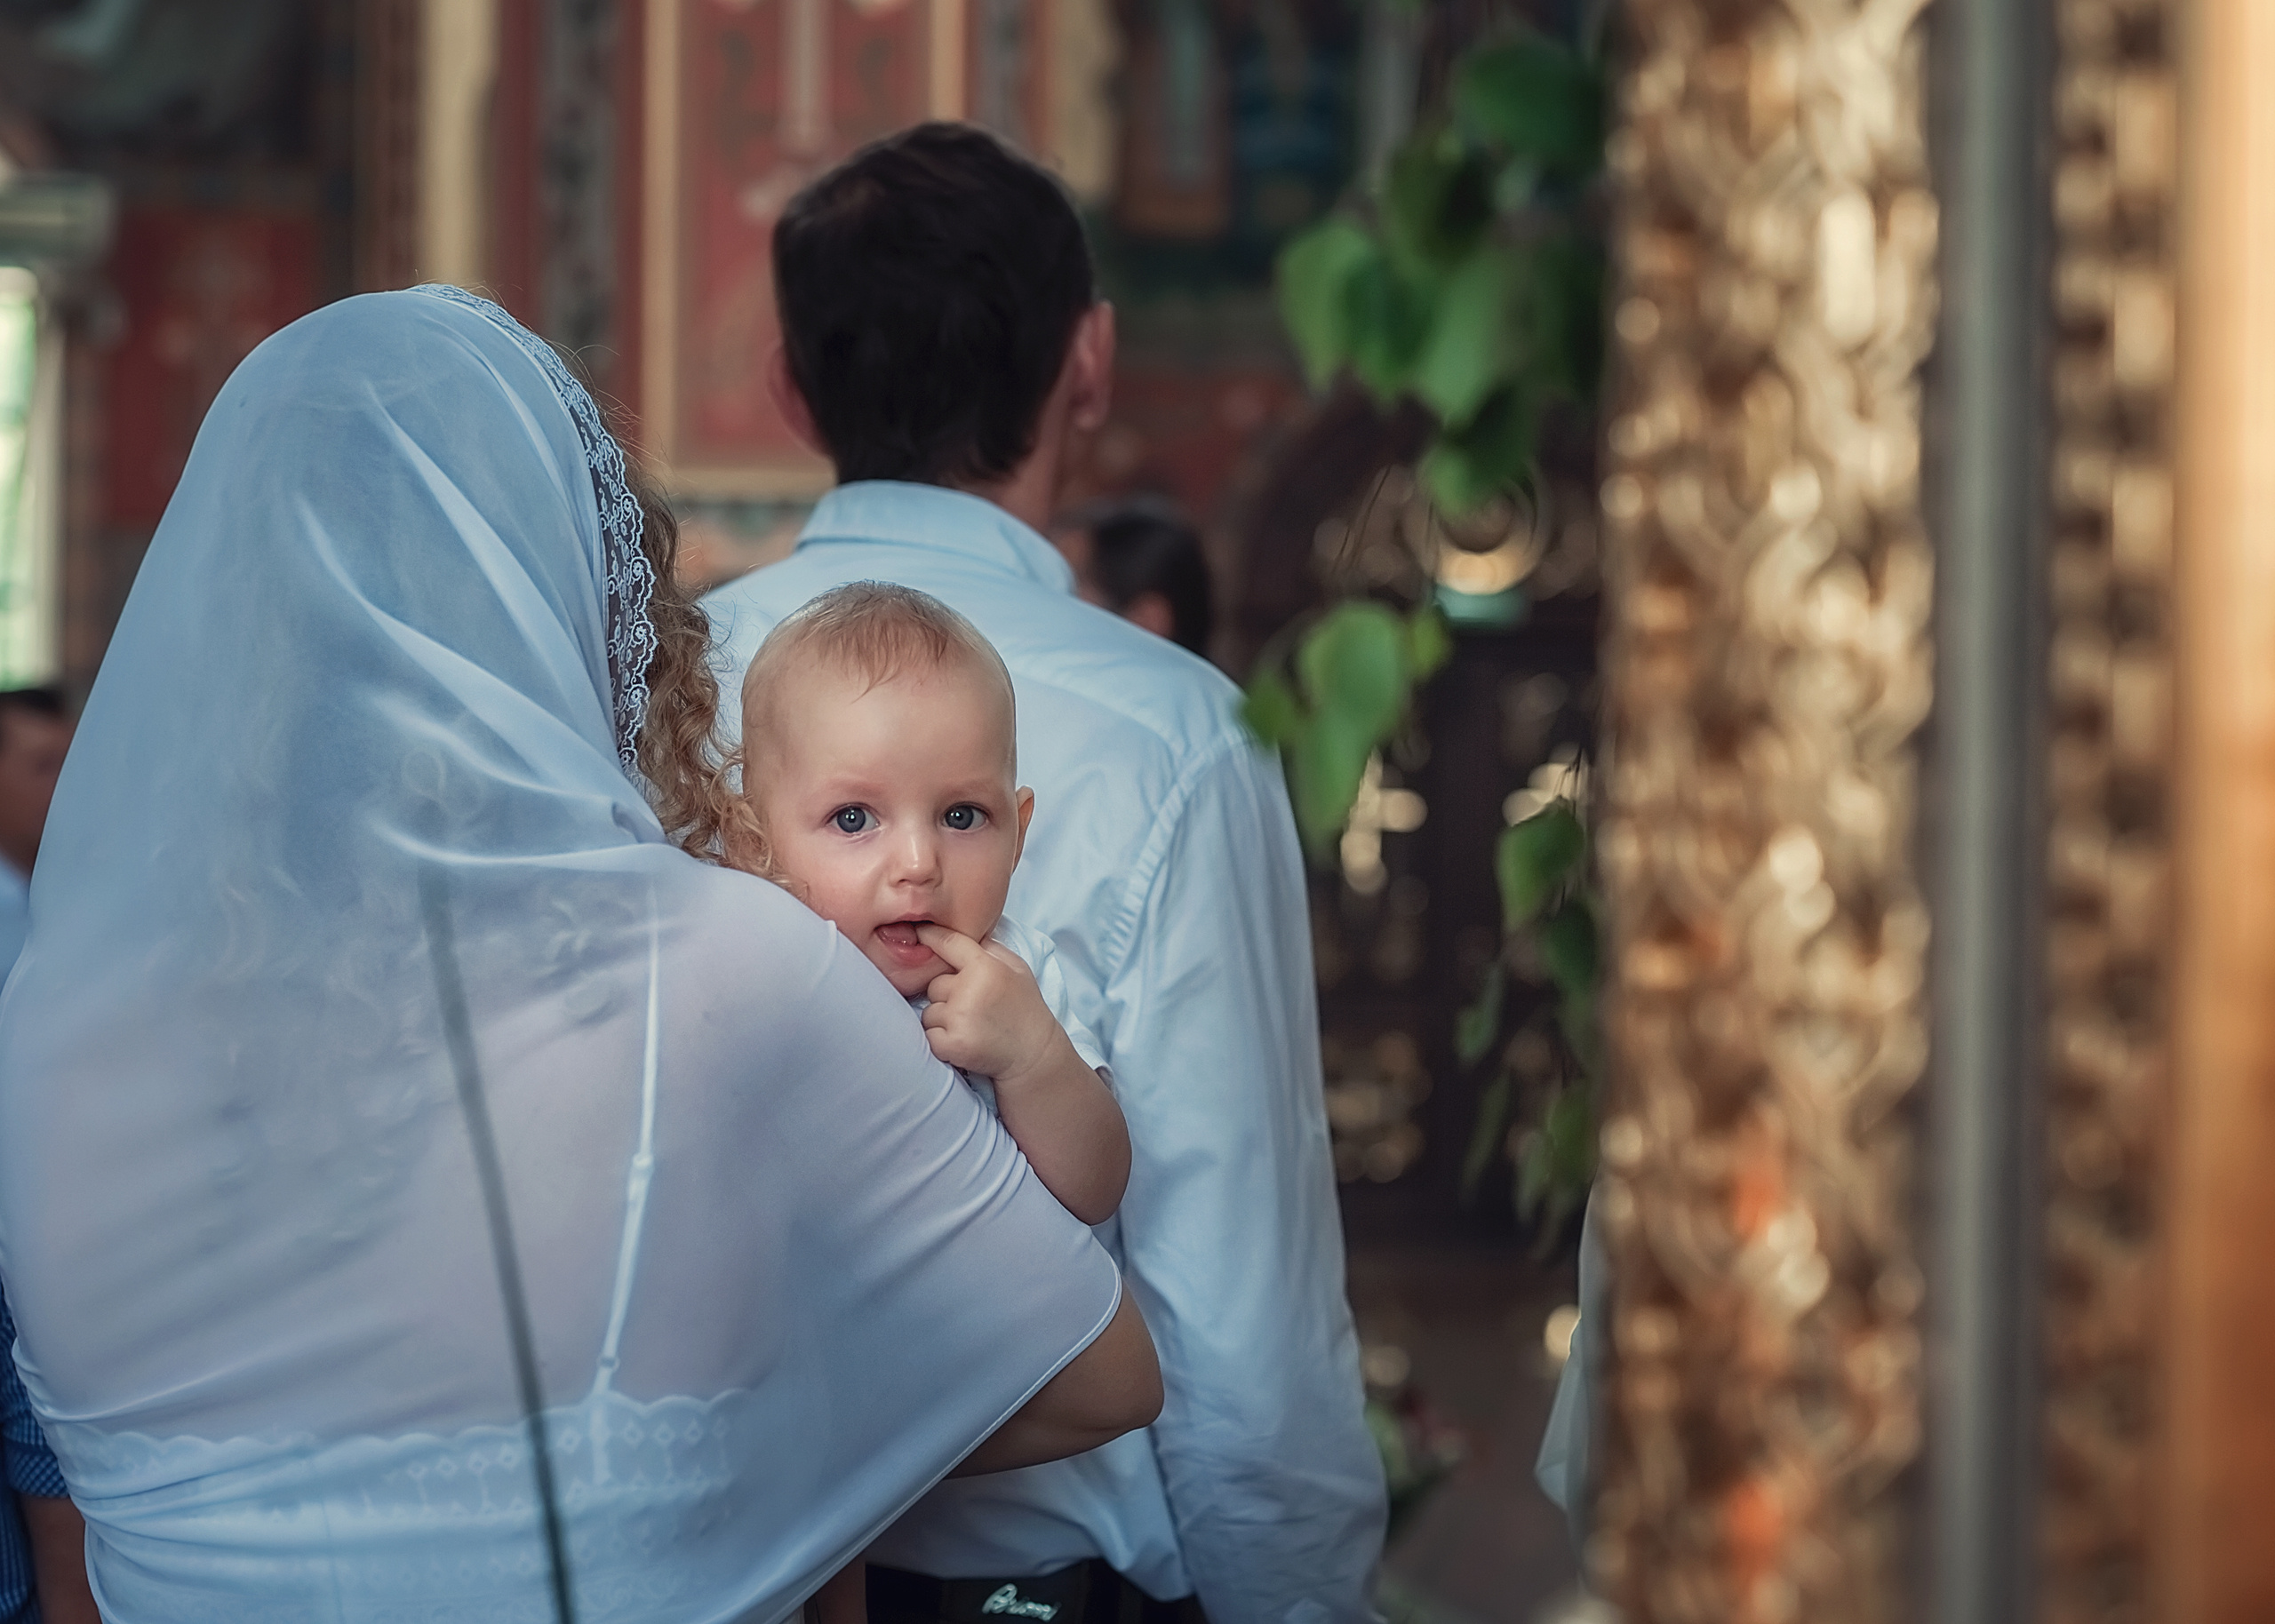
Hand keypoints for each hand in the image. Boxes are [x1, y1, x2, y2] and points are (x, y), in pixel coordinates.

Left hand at [915, 922, 1064, 1085]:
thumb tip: (963, 931)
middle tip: (972, 1007)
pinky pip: (928, 1035)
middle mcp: (969, 990)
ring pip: (929, 1012)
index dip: (930, 935)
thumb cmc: (1025, 1008)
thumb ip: (990, 948)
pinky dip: (940, 1040)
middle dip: (946, 996)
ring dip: (942, 1020)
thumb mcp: (1017, 968)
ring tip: (970, 1025)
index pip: (948, 942)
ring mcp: (959, 1018)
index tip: (918, 931)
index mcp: (986, 967)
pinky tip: (964, 1040)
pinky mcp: (952, 1044)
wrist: (1034, 1053)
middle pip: (934, 985)